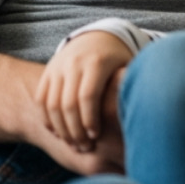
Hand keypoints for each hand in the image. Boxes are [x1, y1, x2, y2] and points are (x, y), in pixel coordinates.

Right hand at [34, 31, 133, 151]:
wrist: (97, 37)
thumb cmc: (119, 60)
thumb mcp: (129, 68)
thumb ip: (131, 88)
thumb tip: (143, 116)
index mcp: (97, 62)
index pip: (88, 96)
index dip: (90, 119)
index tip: (96, 136)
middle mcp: (74, 63)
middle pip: (68, 104)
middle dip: (74, 130)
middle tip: (84, 147)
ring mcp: (58, 67)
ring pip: (51, 104)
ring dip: (60, 129)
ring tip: (73, 144)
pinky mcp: (48, 72)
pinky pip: (41, 99)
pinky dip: (47, 119)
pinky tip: (59, 133)